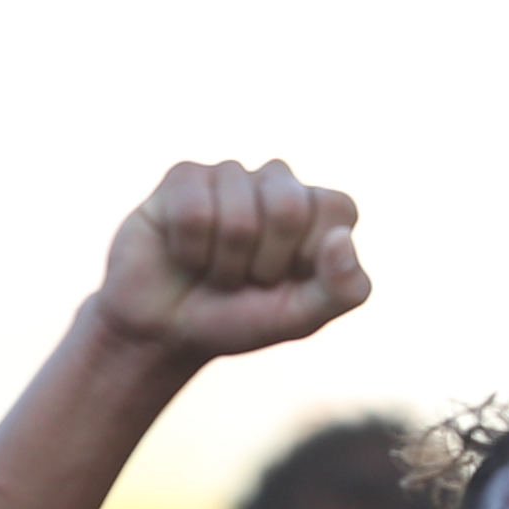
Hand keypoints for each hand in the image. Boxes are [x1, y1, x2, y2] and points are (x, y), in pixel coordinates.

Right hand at [91, 160, 370, 362]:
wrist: (163, 333)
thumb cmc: (237, 319)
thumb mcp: (301, 319)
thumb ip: (344, 290)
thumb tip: (341, 239)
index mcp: (319, 207)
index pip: (334, 211)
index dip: (305, 258)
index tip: (284, 280)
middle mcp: (278, 182)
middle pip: (288, 209)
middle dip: (262, 264)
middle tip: (244, 278)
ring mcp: (230, 174)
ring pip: (238, 217)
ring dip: (221, 264)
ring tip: (211, 270)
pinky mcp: (183, 177)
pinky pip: (194, 212)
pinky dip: (188, 251)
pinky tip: (183, 253)